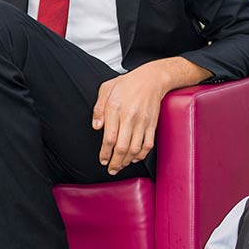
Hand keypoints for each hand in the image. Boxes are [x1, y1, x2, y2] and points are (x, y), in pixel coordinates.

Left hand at [91, 57, 210, 174]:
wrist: (151, 79)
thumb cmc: (127, 84)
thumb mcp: (106, 89)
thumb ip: (98, 108)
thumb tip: (96, 126)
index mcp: (115, 108)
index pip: (109, 137)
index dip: (105, 153)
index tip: (102, 159)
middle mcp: (129, 117)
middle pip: (122, 147)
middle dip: (115, 162)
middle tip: (111, 169)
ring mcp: (142, 122)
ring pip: (135, 149)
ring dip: (127, 161)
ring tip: (120, 166)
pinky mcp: (152, 125)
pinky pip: (148, 145)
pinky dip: (141, 155)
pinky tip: (134, 159)